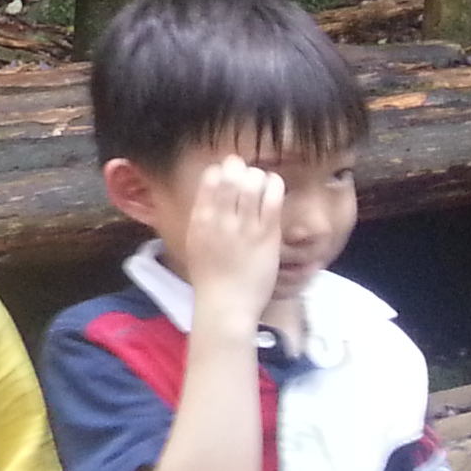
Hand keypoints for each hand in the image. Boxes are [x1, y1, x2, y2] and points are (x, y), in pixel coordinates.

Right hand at [177, 152, 285, 332]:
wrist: (225, 304)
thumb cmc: (210, 277)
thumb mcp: (195, 242)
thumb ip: (203, 219)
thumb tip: (210, 198)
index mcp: (200, 218)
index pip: (210, 179)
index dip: (221, 170)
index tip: (228, 173)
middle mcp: (220, 218)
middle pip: (231, 176)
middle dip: (240, 167)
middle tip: (246, 172)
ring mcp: (244, 226)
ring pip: (253, 183)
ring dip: (258, 176)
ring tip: (262, 181)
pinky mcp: (267, 235)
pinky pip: (272, 200)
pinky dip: (275, 186)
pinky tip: (275, 186)